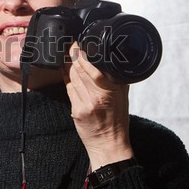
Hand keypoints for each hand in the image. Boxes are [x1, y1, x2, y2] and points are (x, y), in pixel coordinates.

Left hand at [62, 42, 133, 170]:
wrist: (109, 144)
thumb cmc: (118, 120)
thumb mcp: (123, 97)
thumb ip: (117, 80)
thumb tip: (111, 62)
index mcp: (111, 92)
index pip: (93, 69)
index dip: (82, 55)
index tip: (78, 44)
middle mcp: (97, 97)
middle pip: (79, 71)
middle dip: (73, 56)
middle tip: (70, 44)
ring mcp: (84, 104)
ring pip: (72, 78)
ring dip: (68, 65)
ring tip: (67, 55)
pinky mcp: (75, 111)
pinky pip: (69, 89)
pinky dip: (67, 78)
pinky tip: (65, 70)